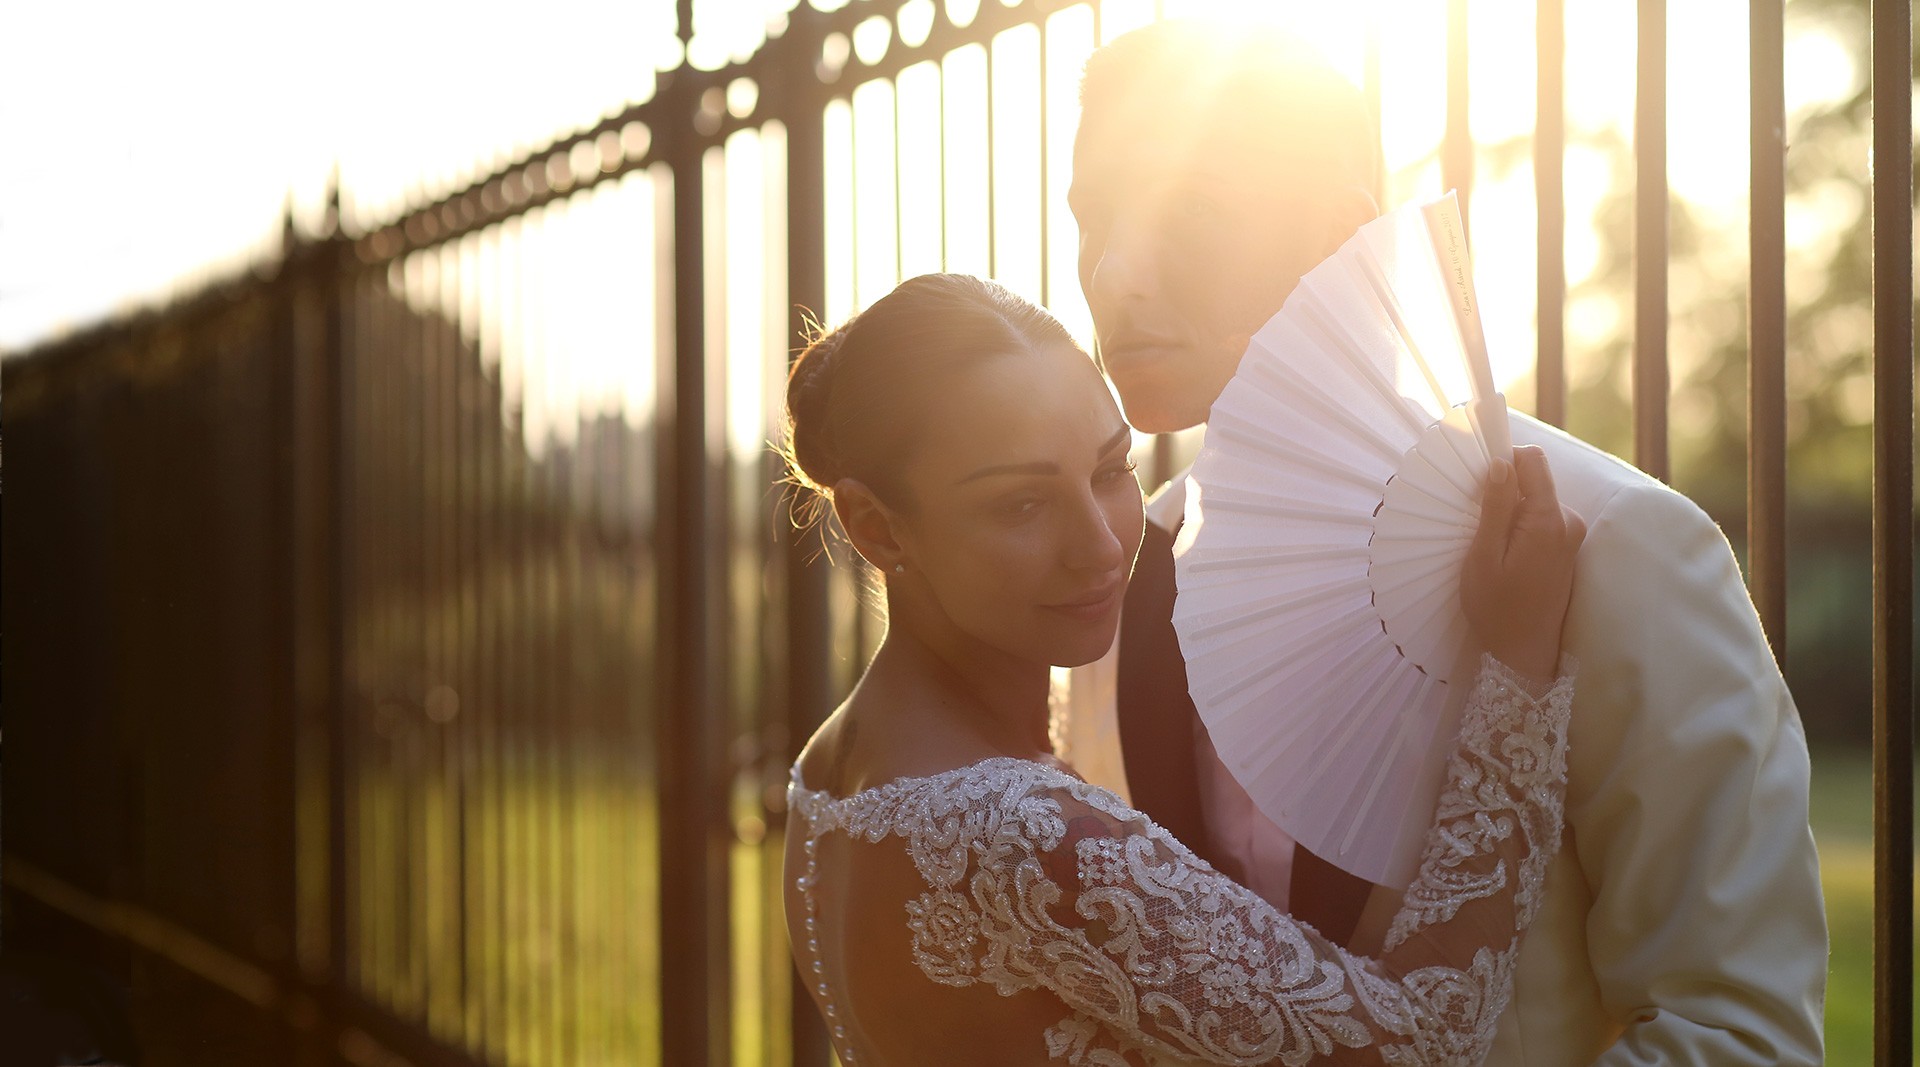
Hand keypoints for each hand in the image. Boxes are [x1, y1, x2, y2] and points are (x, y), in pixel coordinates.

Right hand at [1460, 445, 1586, 685]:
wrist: (1523, 652)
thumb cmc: (1496, 609)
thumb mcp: (1484, 556)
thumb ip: (1495, 506)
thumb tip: (1501, 463)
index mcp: (1549, 521)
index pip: (1533, 460)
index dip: (1504, 460)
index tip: (1478, 479)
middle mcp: (1569, 523)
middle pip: (1535, 479)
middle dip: (1505, 490)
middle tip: (1478, 523)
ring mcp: (1572, 536)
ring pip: (1537, 500)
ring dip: (1512, 511)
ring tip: (1490, 545)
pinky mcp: (1568, 548)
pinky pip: (1542, 519)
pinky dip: (1521, 526)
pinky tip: (1505, 555)